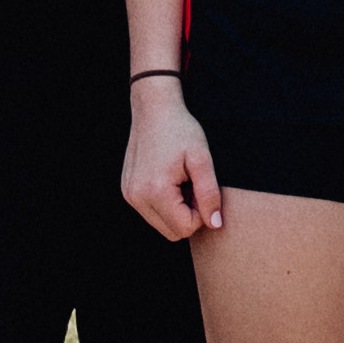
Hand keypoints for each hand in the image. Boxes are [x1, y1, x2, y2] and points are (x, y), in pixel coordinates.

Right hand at [121, 79, 225, 241]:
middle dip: (188, 215)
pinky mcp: (128, 191)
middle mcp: (137, 198)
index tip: (201, 187)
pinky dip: (165, 204)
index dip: (201, 213)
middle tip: (193, 185)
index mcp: (155, 191)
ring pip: (162, 225)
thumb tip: (215, 224)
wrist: (154, 109)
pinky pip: (151, 213)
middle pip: (172, 233)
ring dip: (177, 210)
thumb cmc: (181, 130)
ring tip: (181, 181)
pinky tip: (169, 180)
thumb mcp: (202, 159)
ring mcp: (129, 195)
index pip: (185, 228)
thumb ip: (210, 194)